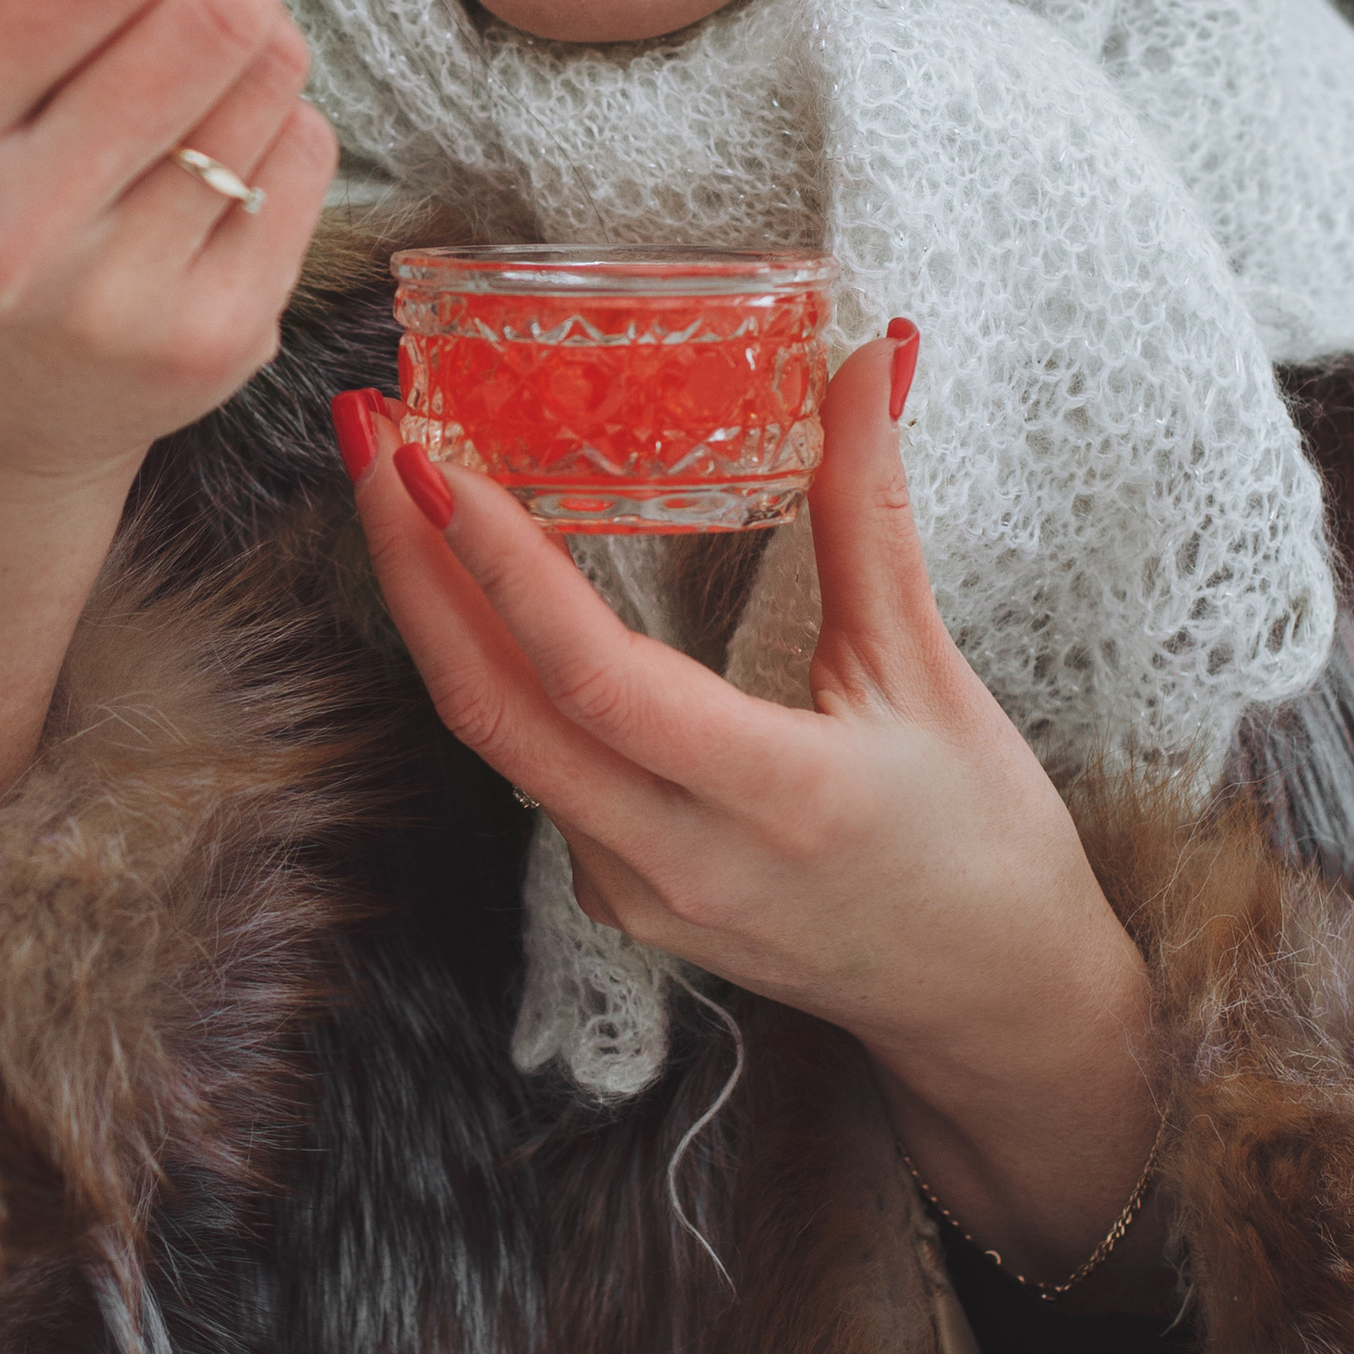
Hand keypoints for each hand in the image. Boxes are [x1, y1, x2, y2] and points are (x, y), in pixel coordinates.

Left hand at [336, 340, 1160, 1284]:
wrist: (985, 999)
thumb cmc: (980, 839)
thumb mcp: (930, 670)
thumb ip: (871, 512)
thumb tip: (870, 354)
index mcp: (772, 798)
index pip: (593, 679)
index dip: (501, 567)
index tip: (432, 458)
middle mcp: (675, 860)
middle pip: (492, 710)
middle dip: (408, 562)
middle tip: (368, 430)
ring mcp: (632, 892)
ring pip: (496, 740)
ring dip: (434, 607)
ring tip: (398, 478)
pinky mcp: (616, 899)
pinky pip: (530, 770)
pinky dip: (489, 664)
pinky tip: (471, 580)